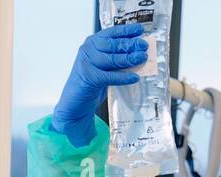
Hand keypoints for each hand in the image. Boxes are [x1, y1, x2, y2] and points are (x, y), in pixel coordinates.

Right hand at [51, 24, 147, 146]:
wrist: (75, 103)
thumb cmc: (92, 84)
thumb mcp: (105, 68)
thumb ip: (116, 61)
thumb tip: (138, 56)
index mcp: (92, 44)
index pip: (110, 34)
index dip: (126, 31)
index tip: (139, 29)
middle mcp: (88, 50)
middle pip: (113, 45)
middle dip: (130, 44)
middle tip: (144, 45)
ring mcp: (87, 63)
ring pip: (112, 59)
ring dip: (129, 58)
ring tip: (142, 58)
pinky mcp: (89, 77)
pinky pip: (110, 76)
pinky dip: (123, 77)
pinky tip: (135, 77)